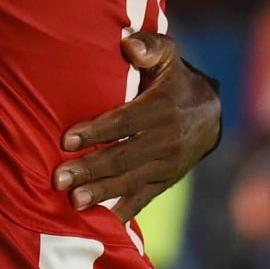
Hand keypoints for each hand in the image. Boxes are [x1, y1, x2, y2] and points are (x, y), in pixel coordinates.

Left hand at [52, 32, 220, 222]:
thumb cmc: (174, 78)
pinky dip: (122, 210)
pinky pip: (143, 199)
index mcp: (163, 109)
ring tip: (73, 202)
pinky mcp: (166, 181)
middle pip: (123, 157)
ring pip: (130, 181)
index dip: (96, 131)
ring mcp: (168, 165)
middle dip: (90, 169)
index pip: (124, 122)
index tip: (66, 139)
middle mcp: (167, 141)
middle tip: (59, 178)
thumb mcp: (167, 55)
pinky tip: (100, 223)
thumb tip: (129, 45)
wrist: (210, 113)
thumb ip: (149, 46)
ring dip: (101, 192)